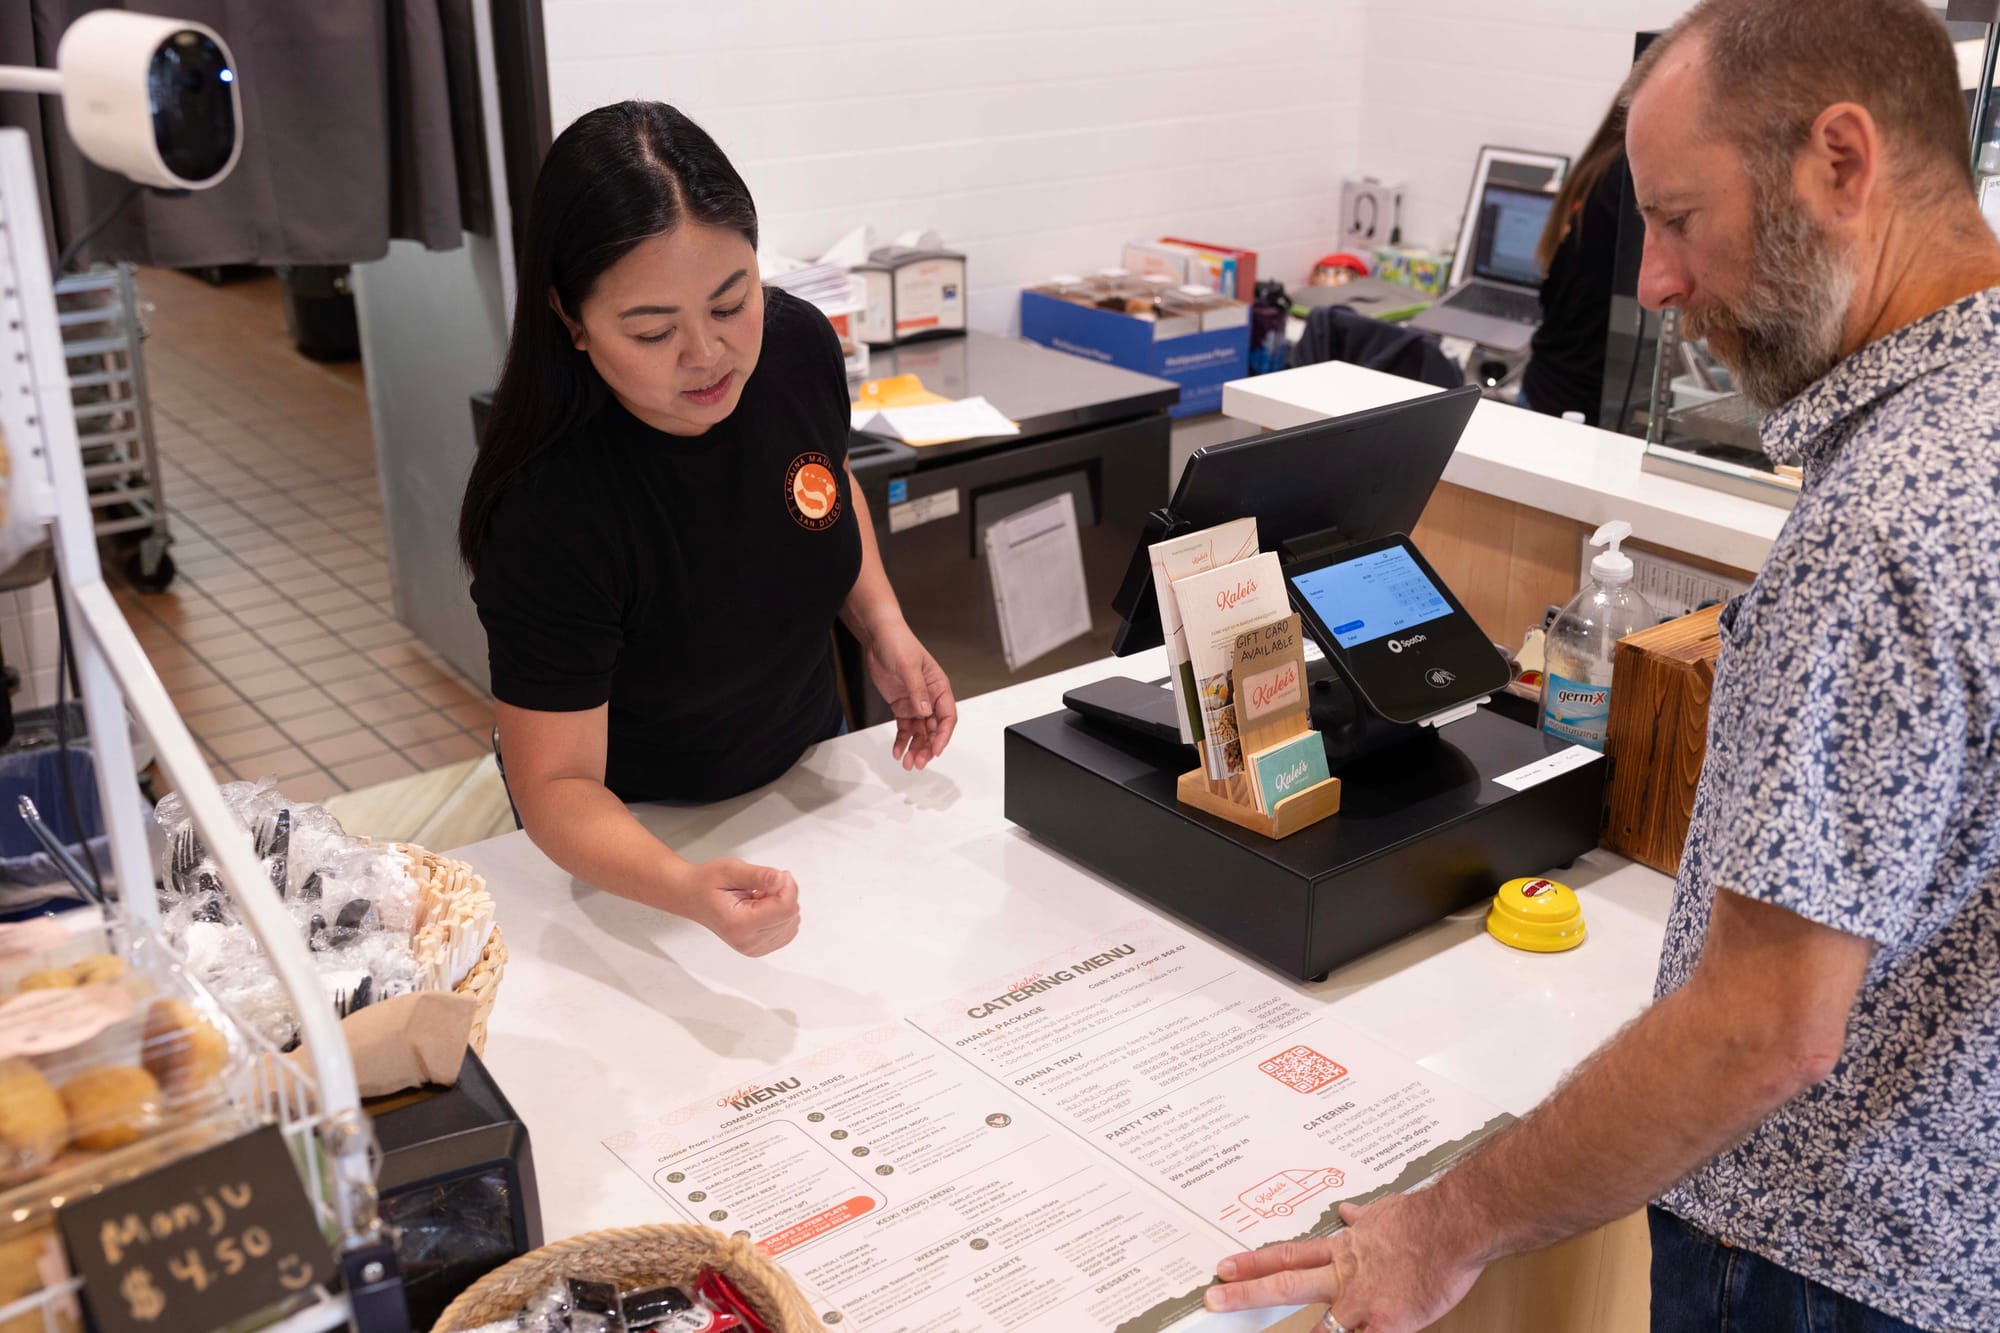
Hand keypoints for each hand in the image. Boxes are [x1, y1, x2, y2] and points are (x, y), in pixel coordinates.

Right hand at [672, 858, 800, 956]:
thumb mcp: (730, 869)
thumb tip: (782, 879)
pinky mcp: (760, 948)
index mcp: (739, 924)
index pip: (785, 908)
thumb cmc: (706, 883)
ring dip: (781, 904)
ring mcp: (754, 948)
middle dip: (783, 894)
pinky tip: (762, 906)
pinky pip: (788, 930)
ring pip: (792, 922)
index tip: (775, 875)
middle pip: (790, 915)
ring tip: (757, 897)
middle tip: (760, 885)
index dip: (787, 886)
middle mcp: (748, 942)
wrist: (692, 897)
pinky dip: (780, 914)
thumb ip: (758, 875)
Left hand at [862, 620, 956, 769]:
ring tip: (908, 762)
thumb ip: (917, 690)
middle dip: (927, 747)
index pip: (947, 716)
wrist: (879, 637)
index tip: (935, 749)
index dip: (943, 735)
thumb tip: (925, 711)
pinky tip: (898, 751)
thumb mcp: (908, 666)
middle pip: (934, 729)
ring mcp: (915, 703)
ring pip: (920, 732)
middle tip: (919, 762)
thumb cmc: (899, 643)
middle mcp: (929, 697)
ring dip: (915, 747)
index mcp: (939, 687)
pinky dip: (902, 740)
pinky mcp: (901, 706)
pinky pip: (905, 728)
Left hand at [1203, 1195, 1484, 1332]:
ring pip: (1317, 1324)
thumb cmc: (1424, 1219)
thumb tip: (1345, 1211)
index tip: (1226, 1268)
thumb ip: (1362, 1218)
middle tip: (1212, 1298)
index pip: (1287, 1256)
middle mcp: (1344, 1275)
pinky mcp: (1385, 1323)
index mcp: (1343, 1250)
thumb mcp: (1383, 1211)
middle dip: (1245, 1294)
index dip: (1254, 1263)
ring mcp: (1361, 1301)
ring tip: (1258, 1332)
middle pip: (1284, 1284)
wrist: (1452, 1226)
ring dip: (1297, 1332)